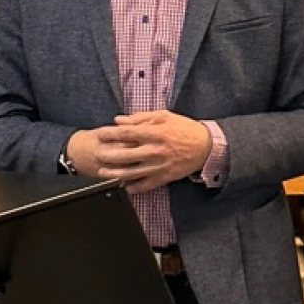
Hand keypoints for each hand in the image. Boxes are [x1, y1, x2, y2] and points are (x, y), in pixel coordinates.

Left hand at [76, 111, 212, 193]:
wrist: (206, 147)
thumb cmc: (185, 129)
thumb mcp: (164, 116)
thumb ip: (140, 117)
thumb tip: (119, 120)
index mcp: (155, 133)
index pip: (126, 134)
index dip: (110, 134)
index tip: (100, 134)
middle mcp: (155, 150)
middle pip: (124, 155)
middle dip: (107, 155)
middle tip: (97, 154)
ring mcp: (159, 166)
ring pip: (130, 173)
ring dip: (114, 174)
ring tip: (103, 172)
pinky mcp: (163, 177)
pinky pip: (144, 185)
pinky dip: (131, 187)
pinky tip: (122, 186)